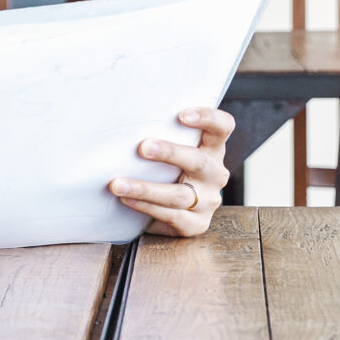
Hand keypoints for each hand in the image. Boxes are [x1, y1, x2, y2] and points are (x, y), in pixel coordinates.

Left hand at [110, 107, 234, 236]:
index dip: (208, 118)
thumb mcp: (166, 152)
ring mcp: (208, 200)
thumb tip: (119, 123)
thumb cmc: (162, 170)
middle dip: (170, 153)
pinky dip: (146, 207)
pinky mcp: (197, 224)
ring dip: (145, 189)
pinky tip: (126, 200)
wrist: (165, 211)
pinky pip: (172, 216)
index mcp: (211, 149)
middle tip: (143, 147)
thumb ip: (157, 135)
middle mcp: (214, 174)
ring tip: (117, 185)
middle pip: (199, 161)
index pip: (222, 128)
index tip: (182, 115)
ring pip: (180, 195)